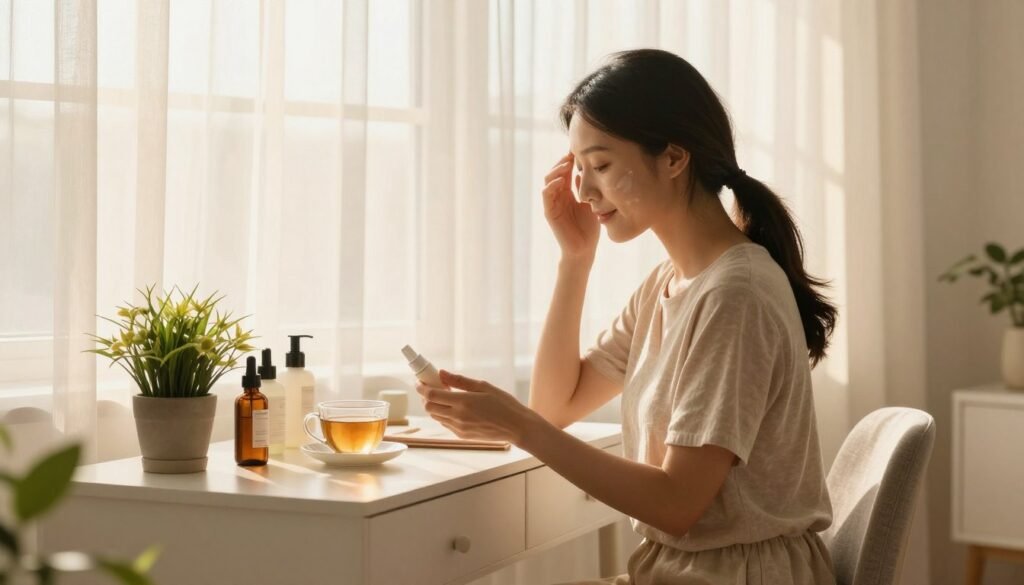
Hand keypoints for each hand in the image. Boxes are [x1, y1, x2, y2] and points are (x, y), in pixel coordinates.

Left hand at [416, 370, 540, 444]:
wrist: (517, 427)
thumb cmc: (504, 404)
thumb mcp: (483, 386)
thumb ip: (459, 380)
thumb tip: (442, 373)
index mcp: (463, 402)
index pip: (431, 395)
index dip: (422, 388)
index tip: (420, 381)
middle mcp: (458, 417)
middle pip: (429, 407)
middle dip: (426, 397)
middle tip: (431, 387)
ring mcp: (459, 428)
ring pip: (436, 417)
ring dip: (434, 406)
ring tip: (444, 397)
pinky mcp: (462, 436)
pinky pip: (446, 424)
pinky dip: (444, 415)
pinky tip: (454, 408)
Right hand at [542, 152, 599, 260]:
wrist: (584, 249)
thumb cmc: (589, 228)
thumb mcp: (591, 203)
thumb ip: (585, 188)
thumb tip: (582, 171)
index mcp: (568, 192)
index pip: (565, 171)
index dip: (569, 159)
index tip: (578, 149)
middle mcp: (558, 195)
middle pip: (555, 172)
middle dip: (562, 161)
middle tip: (572, 154)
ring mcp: (553, 203)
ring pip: (548, 180)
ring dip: (556, 171)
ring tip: (566, 164)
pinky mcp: (549, 213)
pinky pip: (546, 196)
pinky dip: (551, 186)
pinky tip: (560, 181)